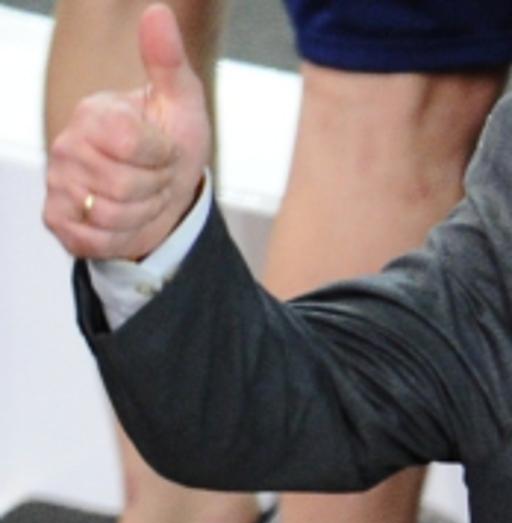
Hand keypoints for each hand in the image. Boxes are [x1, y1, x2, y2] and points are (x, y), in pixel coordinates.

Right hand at [43, 3, 211, 259]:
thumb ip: (168, 62)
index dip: (162, 155)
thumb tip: (157, 12)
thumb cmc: (173, 142)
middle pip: (124, 185)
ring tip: (143, 196)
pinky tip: (125, 219)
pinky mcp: (58, 220)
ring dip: (142, 214)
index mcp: (96, 113)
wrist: (167, 193)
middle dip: (156, 188)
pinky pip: (93, 241)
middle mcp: (68, 145)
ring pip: (111, 215)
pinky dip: (121, 237)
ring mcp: (59, 183)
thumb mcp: (183, 104)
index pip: (131, 143)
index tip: (165, 150)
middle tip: (156, 177)